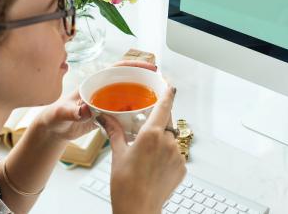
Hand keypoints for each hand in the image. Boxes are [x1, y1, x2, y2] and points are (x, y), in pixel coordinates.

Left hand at [34, 59, 156, 141]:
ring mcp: (107, 101)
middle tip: (161, 84)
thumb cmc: (56, 117)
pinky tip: (145, 117)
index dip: (135, 65)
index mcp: (95, 82)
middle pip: (128, 79)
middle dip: (145, 79)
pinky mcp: (109, 113)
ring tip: (158, 100)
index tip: (150, 67)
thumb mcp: (62, 113)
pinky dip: (136, 112)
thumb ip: (72, 111)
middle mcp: (104, 89)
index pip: (118, 68)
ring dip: (143, 96)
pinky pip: (126, 110)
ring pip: (129, 94)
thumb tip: (85, 109)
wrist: (54, 130)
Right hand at [98, 86, 185, 213]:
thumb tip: (105, 118)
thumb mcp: (118, 154)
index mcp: (151, 134)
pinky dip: (167, 155)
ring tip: (147, 155)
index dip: (168, 93)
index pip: (164, 106)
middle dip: (159, 121)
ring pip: (171, 139)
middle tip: (147, 130)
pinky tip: (154, 166)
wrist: (138, 209)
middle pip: (167, 122)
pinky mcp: (182, 167)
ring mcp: (177, 155)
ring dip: (162, 141)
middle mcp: (168, 142)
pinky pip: (175, 154)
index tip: (169, 85)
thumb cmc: (125, 185)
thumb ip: (115, 132)